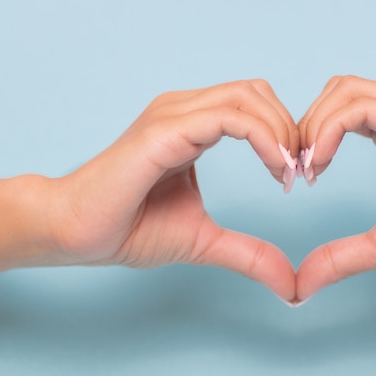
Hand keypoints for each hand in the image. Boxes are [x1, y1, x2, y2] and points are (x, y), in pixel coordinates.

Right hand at [48, 80, 298, 301]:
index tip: (295, 176)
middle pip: (257, 91)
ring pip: (248, 96)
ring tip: (287, 172)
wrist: (76, 233)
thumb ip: (249, 253)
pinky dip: (263, 138)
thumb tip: (290, 285)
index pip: (254, 104)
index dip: (285, 133)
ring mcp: (173, 114)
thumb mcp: (206, 241)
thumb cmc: (129, 229)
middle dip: (290, 128)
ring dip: (281, 131)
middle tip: (299, 172)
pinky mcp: (164, 130)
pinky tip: (274, 169)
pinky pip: (229, 117)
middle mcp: (184, 109)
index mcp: (193, 124)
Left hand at [295, 76, 375, 300]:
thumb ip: (341, 256)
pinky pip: (363, 108)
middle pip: (337, 89)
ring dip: (313, 126)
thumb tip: (301, 285)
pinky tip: (321, 163)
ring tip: (308, 168)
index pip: (340, 107)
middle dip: (306, 125)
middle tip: (298, 170)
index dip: (310, 135)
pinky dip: (330, 130)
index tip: (299, 176)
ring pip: (345, 90)